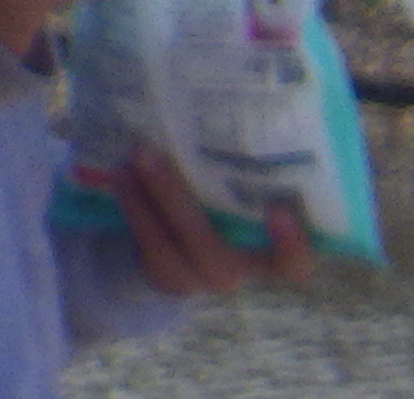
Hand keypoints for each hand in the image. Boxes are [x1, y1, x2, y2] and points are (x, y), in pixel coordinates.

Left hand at [106, 150, 310, 294]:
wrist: (182, 251)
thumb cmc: (227, 211)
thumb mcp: (244, 199)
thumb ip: (250, 177)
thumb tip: (245, 103)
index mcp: (269, 255)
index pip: (293, 265)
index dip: (290, 246)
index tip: (278, 210)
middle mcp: (237, 273)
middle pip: (212, 251)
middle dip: (174, 200)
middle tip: (147, 154)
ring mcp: (198, 280)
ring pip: (169, 247)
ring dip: (143, 200)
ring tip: (126, 160)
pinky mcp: (165, 278)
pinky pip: (145, 245)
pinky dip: (132, 207)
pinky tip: (120, 176)